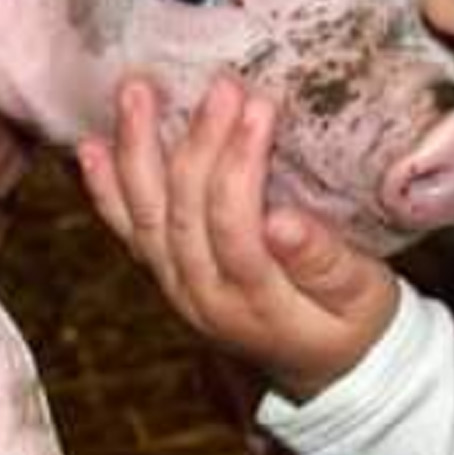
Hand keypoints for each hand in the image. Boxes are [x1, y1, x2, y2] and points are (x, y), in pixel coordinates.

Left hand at [77, 75, 399, 400]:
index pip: (234, 227)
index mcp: (256, 303)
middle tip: (220, 87)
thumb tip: (284, 223)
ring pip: (146, 216)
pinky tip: (90, 147)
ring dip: (137, 150)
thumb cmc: (353, 320)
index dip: (240, 165)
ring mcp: (176, 286)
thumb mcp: (362, 297)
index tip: (258, 106)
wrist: (326, 368)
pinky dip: (106, 188)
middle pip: (186, 213)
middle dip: (200, 143)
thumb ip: (325, 263)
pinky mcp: (164, 274)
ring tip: (135, 92)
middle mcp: (203, 297)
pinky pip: (128, 229)